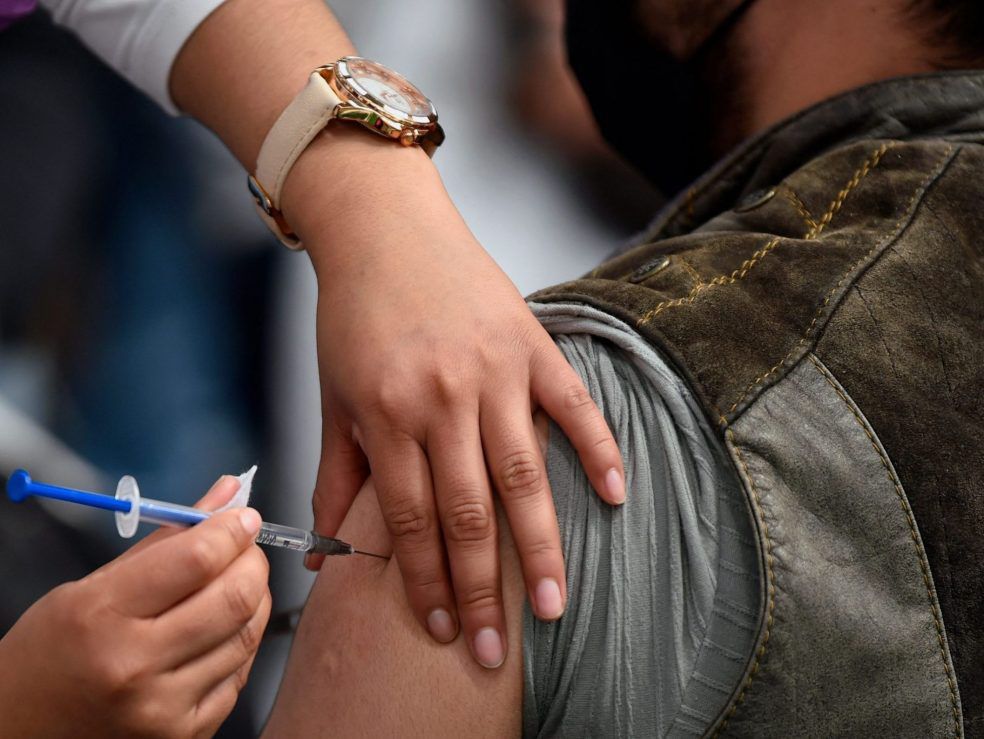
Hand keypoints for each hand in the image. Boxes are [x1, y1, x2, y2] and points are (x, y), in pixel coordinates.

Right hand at [0, 478, 271, 737]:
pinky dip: (240, 642)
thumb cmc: (52, 652)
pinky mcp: (183, 736)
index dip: (232, 529)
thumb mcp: (90, 586)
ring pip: (247, 634)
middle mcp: (134, 666)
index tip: (243, 517)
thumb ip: (167, 540)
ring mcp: (162, 709)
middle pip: (235, 597)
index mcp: (101, 616)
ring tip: (232, 584)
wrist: (20, 732)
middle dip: (252, 561)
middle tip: (244, 548)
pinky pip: (239, 674)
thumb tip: (228, 494)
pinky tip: (219, 631)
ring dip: (254, 598)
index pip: (196, 560)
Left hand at [284, 132, 624, 669]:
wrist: (384, 228)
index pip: (412, 520)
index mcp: (389, 414)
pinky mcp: (531, 344)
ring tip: (553, 603)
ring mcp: (494, 371)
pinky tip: (615, 498)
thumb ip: (337, 473)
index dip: (427, 583)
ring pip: (523, 474)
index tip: (444, 629)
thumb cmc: (354, 314)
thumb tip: (327, 548)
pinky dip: (599, 450)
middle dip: (482, 588)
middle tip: (497, 649)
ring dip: (539, 545)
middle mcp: (444, 398)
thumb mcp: (334, 396)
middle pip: (468, 512)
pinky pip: (573, 404)